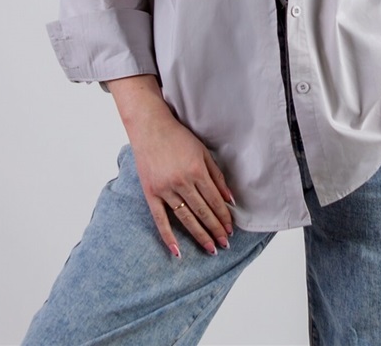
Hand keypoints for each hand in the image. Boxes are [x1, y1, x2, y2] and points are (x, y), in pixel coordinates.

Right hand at [107, 75, 234, 257]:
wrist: (150, 128)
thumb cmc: (178, 137)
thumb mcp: (203, 151)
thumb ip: (216, 175)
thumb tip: (229, 198)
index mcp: (197, 170)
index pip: (214, 200)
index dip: (224, 216)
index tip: (231, 229)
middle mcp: (182, 182)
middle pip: (203, 212)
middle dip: (215, 229)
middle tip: (225, 244)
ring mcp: (165, 189)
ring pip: (186, 218)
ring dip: (199, 234)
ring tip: (210, 248)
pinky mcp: (151, 193)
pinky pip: (160, 220)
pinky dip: (169, 237)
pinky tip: (177, 251)